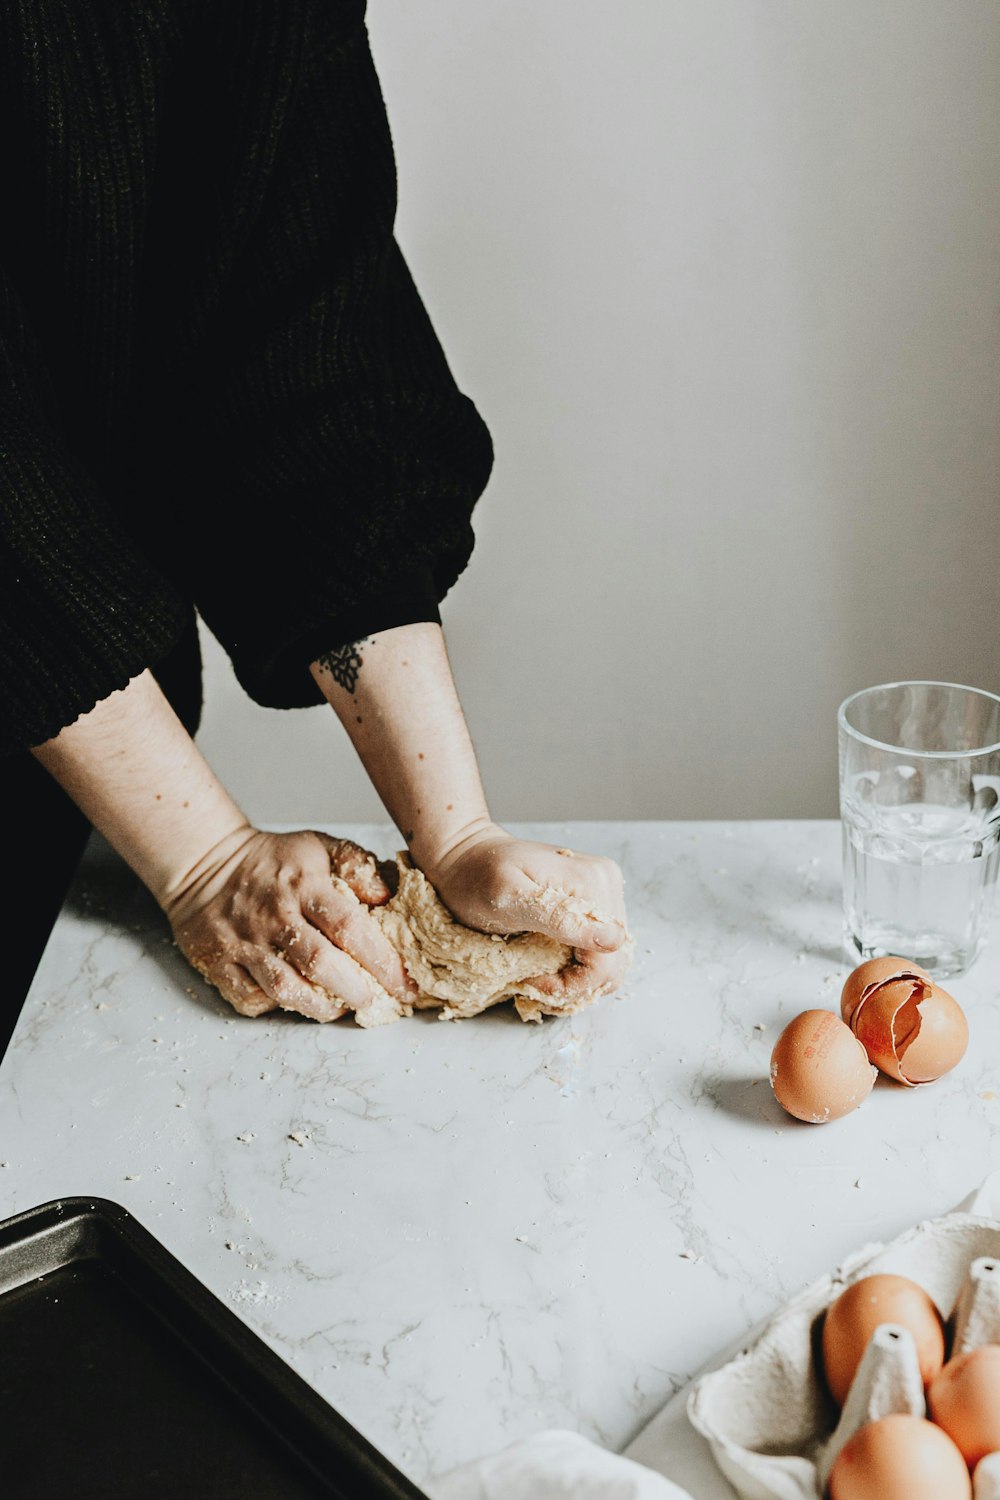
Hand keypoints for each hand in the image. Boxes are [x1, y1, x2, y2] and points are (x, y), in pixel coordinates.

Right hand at [164, 829, 416, 1020]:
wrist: (205, 863)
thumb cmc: (273, 860)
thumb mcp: (318, 846)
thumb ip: (357, 865)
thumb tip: (387, 895)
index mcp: (304, 885)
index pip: (348, 926)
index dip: (382, 960)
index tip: (405, 983)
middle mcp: (275, 916)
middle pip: (320, 963)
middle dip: (356, 990)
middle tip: (376, 1002)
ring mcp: (244, 942)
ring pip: (285, 988)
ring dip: (321, 1007)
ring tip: (342, 1008)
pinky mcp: (218, 962)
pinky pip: (250, 999)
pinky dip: (276, 1008)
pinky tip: (296, 1001)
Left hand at [423, 822, 629, 1004]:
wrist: (467, 857)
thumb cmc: (478, 877)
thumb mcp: (509, 897)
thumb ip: (559, 917)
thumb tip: (613, 940)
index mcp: (592, 883)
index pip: (608, 958)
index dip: (573, 982)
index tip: (533, 980)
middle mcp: (606, 886)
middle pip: (614, 963)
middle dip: (575, 984)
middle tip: (534, 980)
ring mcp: (603, 895)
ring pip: (610, 962)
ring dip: (577, 980)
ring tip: (540, 975)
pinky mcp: (594, 907)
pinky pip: (600, 953)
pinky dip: (577, 970)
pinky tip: (548, 964)